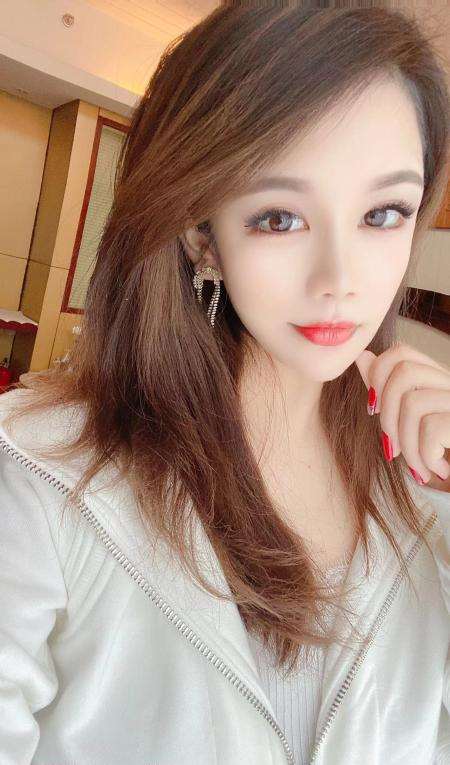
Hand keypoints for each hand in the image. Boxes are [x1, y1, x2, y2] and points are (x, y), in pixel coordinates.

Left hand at [355, 342, 449, 489]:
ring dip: (407, 445)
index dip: (377, 376)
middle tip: (392, 449)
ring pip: (413, 403)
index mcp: (438, 380)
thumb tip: (362, 357)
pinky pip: (432, 427)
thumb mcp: (408, 423)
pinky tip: (438, 469)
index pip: (401, 352)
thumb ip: (386, 391)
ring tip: (418, 468)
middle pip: (405, 372)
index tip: (373, 410)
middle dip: (387, 415)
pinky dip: (426, 455)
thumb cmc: (438, 454)